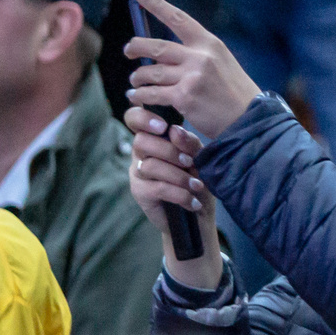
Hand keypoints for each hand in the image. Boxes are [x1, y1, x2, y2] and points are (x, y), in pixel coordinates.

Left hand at [124, 0, 263, 138]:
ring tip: (135, 82)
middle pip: (156, 46)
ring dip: (138, 77)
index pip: (177, 17)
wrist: (249, 119)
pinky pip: (152, 94)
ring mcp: (191, 77)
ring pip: (151, 72)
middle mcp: (199, 56)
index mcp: (209, 43)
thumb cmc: (234, 93)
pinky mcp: (184, 97)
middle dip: (135, 47)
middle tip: (128, 51)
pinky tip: (137, 97)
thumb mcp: (221, 63)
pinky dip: (141, 95)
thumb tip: (163, 53)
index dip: (155, 3)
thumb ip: (196, 54)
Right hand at [125, 106, 223, 287]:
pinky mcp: (140, 193)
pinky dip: (179, 194)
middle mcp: (140, 153)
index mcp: (154, 137)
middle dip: (170, 151)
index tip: (163, 126)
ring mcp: (137, 173)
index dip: (143, 118)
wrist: (198, 216)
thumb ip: (189, 142)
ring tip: (197, 186)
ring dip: (179, 176)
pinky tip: (193, 201)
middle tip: (190, 163)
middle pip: (142, 141)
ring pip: (150, 165)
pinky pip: (157, 188)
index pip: (134, 118)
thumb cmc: (199, 179)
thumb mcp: (200, 157)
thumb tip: (175, 130)